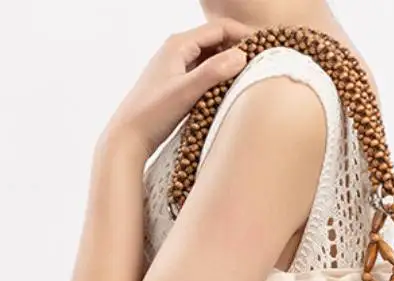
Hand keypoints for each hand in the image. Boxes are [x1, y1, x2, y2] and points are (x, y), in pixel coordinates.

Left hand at [102, 18, 253, 159]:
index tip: (266, 49)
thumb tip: (242, 56)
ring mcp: (174, 67)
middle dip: (238, 49)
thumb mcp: (186, 92)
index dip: (244, 35)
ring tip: (248, 79)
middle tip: (261, 65)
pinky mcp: (174, 84)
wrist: (127, 138)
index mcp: (178, 44)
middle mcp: (175, 50)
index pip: (219, 28)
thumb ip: (214, 72)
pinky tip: (226, 93)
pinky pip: (202, 73)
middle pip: (215, 40)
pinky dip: (217, 78)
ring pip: (210, 57)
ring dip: (228, 65)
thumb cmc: (152, 115)